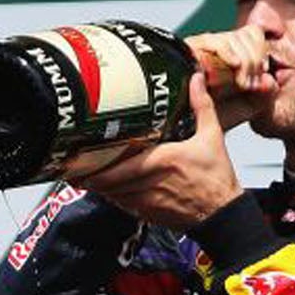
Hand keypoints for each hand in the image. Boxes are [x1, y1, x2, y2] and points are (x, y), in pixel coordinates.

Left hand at [69, 71, 242, 226]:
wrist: (223, 214)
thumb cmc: (216, 179)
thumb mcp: (212, 137)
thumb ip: (202, 106)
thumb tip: (197, 80)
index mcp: (162, 160)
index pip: (119, 165)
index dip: (95, 165)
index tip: (79, 158)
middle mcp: (150, 182)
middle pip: (108, 181)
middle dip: (89, 175)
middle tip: (72, 166)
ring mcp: (147, 200)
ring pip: (111, 194)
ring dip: (98, 186)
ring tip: (83, 175)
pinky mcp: (148, 213)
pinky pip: (122, 205)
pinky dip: (111, 197)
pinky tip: (107, 189)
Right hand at [186, 25, 278, 131]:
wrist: (189, 126)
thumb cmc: (215, 116)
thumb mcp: (248, 106)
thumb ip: (265, 95)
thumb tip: (270, 80)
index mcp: (233, 53)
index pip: (253, 33)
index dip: (261, 49)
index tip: (264, 70)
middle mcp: (218, 46)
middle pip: (245, 34)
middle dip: (255, 59)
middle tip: (252, 84)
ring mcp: (202, 46)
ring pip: (232, 38)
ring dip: (245, 62)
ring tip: (242, 84)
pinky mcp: (188, 48)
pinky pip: (213, 41)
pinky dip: (228, 53)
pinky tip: (235, 66)